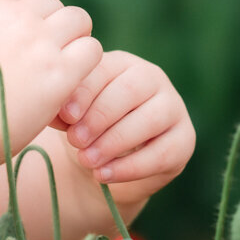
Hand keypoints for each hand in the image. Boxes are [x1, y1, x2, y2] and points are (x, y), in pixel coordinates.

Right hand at [0, 0, 101, 158]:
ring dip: (76, 41)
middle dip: (58, 27)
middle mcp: (19, 17)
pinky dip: (86, 64)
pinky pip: (92, 51)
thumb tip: (12, 33)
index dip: (39, 13)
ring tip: (66, 67)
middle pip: (57, 5)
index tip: (37, 35)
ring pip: (80, 21)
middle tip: (53, 56)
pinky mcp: (60, 72)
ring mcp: (42, 43)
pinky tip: (72, 83)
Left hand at [55, 51, 194, 193]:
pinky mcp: (184, 140)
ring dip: (114, 141)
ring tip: (87, 160)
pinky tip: (103, 175)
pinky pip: (162, 153)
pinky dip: (129, 167)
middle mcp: (152, 79)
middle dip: (100, 117)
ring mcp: (173, 107)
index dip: (84, 93)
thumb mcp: (71, 117)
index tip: (65, 117)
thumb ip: (64, 110)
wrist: (104, 166)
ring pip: (150, 119)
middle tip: (76, 140)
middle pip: (130, 90)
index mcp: (121, 64)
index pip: (105, 70)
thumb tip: (55, 112)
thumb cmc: (85, 131)